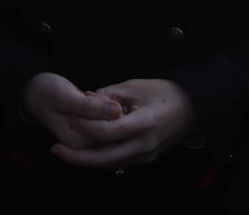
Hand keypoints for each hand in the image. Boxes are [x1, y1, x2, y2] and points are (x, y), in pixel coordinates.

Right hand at [22, 72, 122, 151]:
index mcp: (78, 142)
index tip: (86, 95)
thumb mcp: (66, 97)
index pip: (108, 126)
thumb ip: (90, 106)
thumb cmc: (46, 93)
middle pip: (113, 124)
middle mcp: (85, 144)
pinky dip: (102, 103)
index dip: (102, 105)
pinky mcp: (92, 128)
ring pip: (112, 118)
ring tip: (85, 96)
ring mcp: (89, 137)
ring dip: (103, 102)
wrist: (36, 89)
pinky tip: (89, 98)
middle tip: (85, 95)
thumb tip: (118, 111)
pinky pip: (109, 115)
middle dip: (103, 104)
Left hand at [51, 79, 195, 167]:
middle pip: (105, 158)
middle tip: (56, 149)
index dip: (85, 126)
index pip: (108, 131)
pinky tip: (85, 149)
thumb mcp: (136, 86)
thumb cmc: (165, 92)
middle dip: (78, 157)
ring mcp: (146, 156)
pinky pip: (118, 161)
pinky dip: (100, 157)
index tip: (69, 118)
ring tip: (64, 150)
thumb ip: (109, 95)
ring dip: (86, 159)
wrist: (192, 109)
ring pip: (110, 163)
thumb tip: (85, 98)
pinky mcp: (144, 159)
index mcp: (144, 124)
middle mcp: (144, 145)